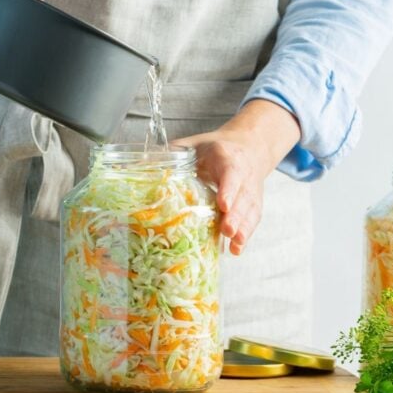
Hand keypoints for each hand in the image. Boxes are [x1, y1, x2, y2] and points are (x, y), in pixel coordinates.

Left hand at [172, 99, 300, 255]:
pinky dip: (246, 234)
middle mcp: (243, 174)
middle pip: (242, 197)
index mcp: (226, 157)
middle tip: (227, 230)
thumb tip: (139, 166)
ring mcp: (250, 190)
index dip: (228, 189)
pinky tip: (236, 248)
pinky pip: (253, 219)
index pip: (231, 173)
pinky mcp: (253, 204)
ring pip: (250, 210)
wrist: (248, 147)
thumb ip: (172, 153)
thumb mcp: (194, 145)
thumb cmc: (214, 149)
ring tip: (234, 243)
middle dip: (236, 215)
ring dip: (243, 228)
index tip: (223, 205)